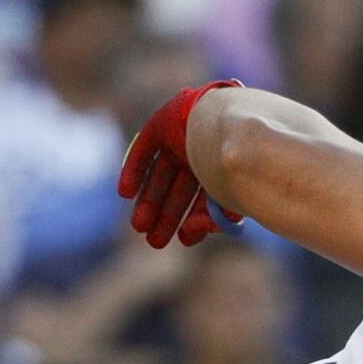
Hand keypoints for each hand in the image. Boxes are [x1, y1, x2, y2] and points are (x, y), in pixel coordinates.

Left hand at [118, 81, 244, 247]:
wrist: (232, 122)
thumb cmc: (237, 162)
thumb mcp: (228, 197)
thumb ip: (213, 217)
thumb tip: (191, 232)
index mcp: (221, 165)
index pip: (204, 195)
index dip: (194, 218)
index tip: (186, 240)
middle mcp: (200, 152)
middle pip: (178, 189)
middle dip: (167, 216)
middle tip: (156, 242)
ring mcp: (181, 138)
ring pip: (160, 174)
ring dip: (149, 200)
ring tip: (139, 226)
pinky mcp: (163, 123)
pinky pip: (144, 149)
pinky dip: (133, 170)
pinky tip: (126, 195)